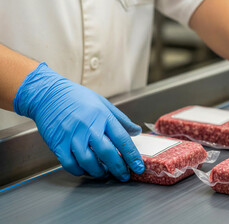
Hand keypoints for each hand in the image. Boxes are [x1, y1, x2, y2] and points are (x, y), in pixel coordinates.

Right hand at [13, 63, 143, 180]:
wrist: (48, 94)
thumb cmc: (78, 98)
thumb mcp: (103, 104)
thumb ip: (121, 120)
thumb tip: (136, 131)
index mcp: (103, 116)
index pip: (122, 139)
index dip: (132, 156)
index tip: (138, 167)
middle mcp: (88, 127)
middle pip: (107, 153)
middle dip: (118, 168)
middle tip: (124, 176)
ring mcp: (72, 136)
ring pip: (88, 161)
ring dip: (99, 172)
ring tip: (104, 174)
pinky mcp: (58, 143)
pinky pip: (70, 163)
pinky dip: (79, 171)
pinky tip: (85, 170)